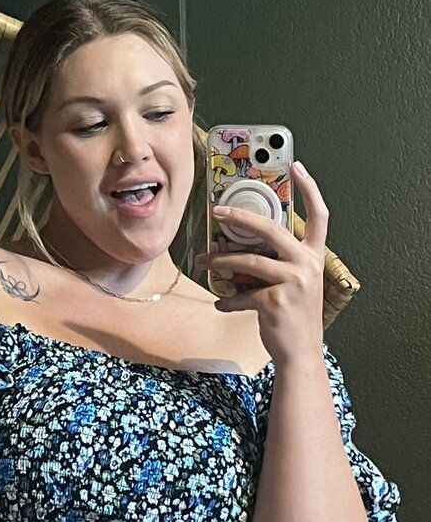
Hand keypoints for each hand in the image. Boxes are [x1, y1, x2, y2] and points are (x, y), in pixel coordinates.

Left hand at [194, 161, 327, 365]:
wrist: (300, 353)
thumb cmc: (293, 318)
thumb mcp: (294, 285)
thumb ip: (277, 264)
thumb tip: (236, 251)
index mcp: (313, 257)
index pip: (319, 216)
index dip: (310, 189)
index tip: (297, 167)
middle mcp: (307, 265)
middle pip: (271, 229)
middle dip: (240, 217)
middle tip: (217, 211)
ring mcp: (293, 282)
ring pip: (247, 261)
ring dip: (220, 260)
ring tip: (202, 261)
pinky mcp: (275, 302)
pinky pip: (241, 294)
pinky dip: (228, 300)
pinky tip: (221, 303)